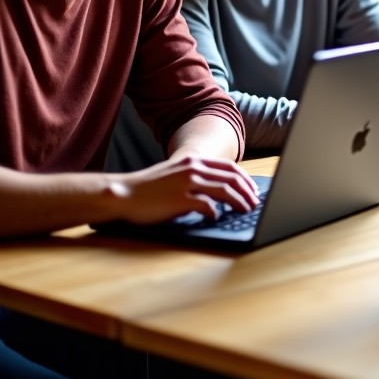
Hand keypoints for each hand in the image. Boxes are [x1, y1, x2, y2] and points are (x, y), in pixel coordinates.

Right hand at [106, 155, 259, 224]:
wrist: (124, 193)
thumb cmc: (150, 188)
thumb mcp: (177, 174)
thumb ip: (197, 177)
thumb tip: (220, 190)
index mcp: (194, 161)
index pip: (230, 167)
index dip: (245, 179)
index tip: (253, 190)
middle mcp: (193, 168)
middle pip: (231, 177)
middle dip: (247, 191)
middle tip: (254, 203)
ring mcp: (186, 183)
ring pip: (224, 190)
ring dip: (239, 201)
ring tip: (245, 210)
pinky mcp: (179, 199)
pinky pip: (206, 205)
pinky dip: (216, 212)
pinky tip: (217, 218)